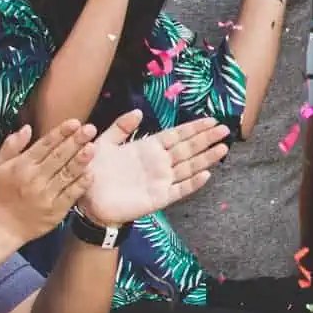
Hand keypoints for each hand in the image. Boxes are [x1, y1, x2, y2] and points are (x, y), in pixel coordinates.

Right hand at [0, 120, 98, 242]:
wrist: (1, 226)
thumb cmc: (1, 192)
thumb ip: (11, 145)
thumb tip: (27, 127)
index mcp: (22, 165)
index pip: (44, 145)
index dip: (60, 133)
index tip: (75, 122)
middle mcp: (34, 178)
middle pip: (58, 157)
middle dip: (75, 141)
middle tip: (90, 129)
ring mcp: (46, 195)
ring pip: (67, 174)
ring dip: (81, 160)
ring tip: (92, 147)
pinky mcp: (56, 210)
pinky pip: (71, 194)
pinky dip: (81, 184)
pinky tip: (92, 173)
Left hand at [78, 113, 231, 225]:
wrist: (88, 201)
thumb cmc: (95, 171)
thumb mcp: (104, 143)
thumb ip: (121, 127)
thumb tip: (139, 111)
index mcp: (148, 147)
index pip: (176, 135)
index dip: (193, 128)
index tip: (211, 120)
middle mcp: (159, 162)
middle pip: (188, 148)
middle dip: (206, 138)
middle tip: (225, 129)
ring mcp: (161, 180)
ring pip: (189, 166)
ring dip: (206, 158)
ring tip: (223, 147)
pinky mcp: (159, 197)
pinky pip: (179, 189)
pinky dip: (193, 183)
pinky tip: (206, 175)